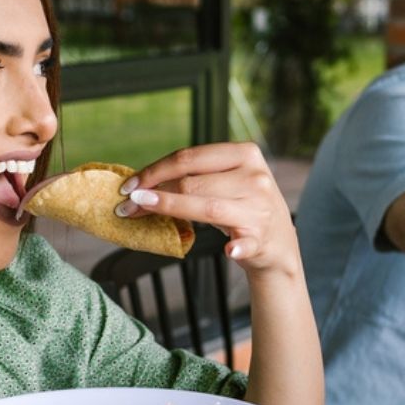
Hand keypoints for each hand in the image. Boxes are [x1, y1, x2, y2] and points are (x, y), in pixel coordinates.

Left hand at [117, 142, 300, 277]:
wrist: (278, 243)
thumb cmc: (241, 206)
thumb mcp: (227, 181)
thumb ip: (195, 175)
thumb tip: (142, 181)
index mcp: (245, 154)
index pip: (190, 158)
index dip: (155, 170)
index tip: (129, 186)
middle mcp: (255, 177)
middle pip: (193, 182)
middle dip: (153, 193)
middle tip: (126, 206)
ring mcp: (260, 209)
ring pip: (208, 207)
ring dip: (170, 209)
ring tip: (139, 212)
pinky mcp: (262, 239)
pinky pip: (247, 243)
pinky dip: (238, 247)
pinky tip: (229, 250)